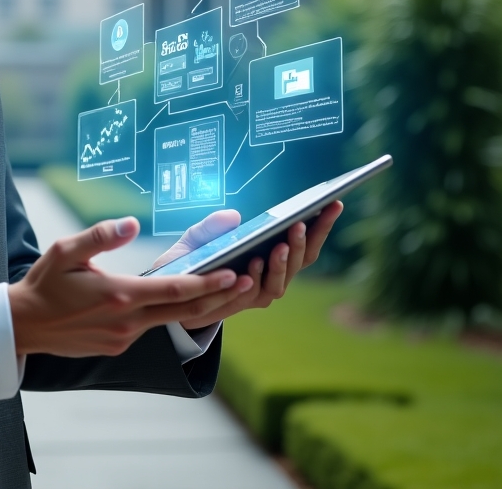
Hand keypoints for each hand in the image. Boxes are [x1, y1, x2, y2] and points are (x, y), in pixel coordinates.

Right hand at [8, 216, 254, 356]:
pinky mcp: (116, 347)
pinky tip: (176, 301)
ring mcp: (123, 338)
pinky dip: (168, 315)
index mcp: (118, 295)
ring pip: (169, 322)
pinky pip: (148, 328)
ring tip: (222, 289)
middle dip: (217, 296)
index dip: (206, 282)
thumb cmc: (45, 283)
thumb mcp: (65, 250)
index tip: (233, 272)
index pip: (173, 290)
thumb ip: (101, 236)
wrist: (25, 325)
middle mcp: (126, 322)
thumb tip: (131, 222)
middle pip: (183, 311)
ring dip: (197, 307)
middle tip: (245, 279)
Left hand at [174, 201, 343, 329]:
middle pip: (299, 261)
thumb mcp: (199, 236)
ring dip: (282, 263)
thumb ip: (214, 225)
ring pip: (280, 281)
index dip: (322, 225)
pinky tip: (252, 264)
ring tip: (279, 245)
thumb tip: (235, 216)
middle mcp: (274, 277)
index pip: (305, 241)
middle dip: (303, 242)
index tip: (333, 203)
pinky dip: (255, 279)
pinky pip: (254, 293)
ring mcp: (260, 293)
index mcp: (274, 256)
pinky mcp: (242, 304)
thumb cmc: (193, 260)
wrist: (174, 292)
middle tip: (300, 223)